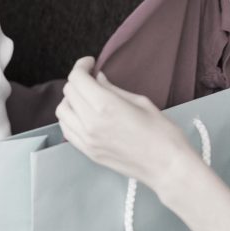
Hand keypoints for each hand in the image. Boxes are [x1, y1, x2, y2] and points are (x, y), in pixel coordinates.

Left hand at [55, 58, 202, 194]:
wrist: (167, 167)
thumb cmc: (162, 133)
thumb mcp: (141, 102)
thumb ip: (113, 89)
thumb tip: (97, 78)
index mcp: (105, 106)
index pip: (77, 79)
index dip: (82, 66)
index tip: (90, 63)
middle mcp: (90, 123)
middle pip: (68, 92)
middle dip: (78, 80)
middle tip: (92, 78)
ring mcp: (86, 140)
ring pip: (62, 111)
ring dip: (71, 99)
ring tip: (87, 97)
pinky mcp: (88, 153)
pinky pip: (66, 130)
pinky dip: (70, 118)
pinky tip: (83, 115)